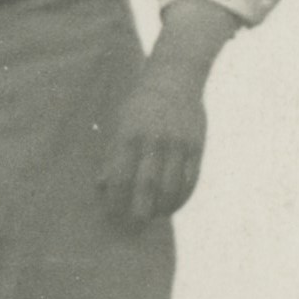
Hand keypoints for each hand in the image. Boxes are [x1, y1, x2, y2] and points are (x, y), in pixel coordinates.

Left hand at [100, 0, 238, 225]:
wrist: (175, 77)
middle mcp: (154, 140)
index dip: (116, 201)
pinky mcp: (196, 146)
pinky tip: (172, 205)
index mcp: (130, 135)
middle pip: (147, 187)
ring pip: (171, 188)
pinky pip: (190, 181)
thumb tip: (102, 185)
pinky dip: (181, 198)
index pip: (121, 178)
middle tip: (134, 222)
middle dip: (139, 211)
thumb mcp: (120, 123)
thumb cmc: (140, 104)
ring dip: (162, 208)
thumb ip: (112, 154)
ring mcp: (178, 144)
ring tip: (153, 214)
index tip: (112, 212)